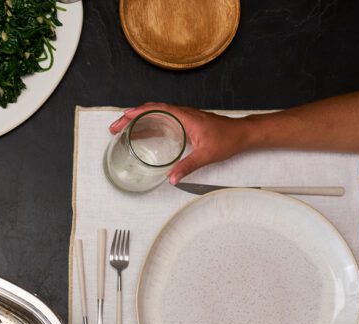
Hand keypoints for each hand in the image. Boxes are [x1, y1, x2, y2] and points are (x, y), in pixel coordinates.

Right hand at [109, 103, 250, 183]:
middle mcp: (182, 114)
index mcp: (185, 117)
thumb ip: (188, 166)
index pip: (157, 109)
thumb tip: (171, 178)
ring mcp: (183, 117)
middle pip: (151, 110)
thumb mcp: (207, 155)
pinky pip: (162, 119)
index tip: (123, 117)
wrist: (243, 133)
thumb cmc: (228, 139)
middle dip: (131, 117)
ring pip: (155, 114)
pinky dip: (148, 123)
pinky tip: (142, 133)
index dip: (138, 112)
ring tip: (122, 129)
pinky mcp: (185, 122)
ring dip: (138, 120)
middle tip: (115, 127)